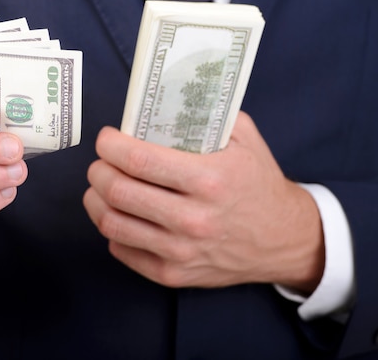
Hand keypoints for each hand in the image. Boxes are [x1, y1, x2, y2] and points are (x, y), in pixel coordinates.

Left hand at [83, 112, 323, 293]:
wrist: (283, 239)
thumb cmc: (258, 183)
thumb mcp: (243, 138)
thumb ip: (204, 116)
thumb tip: (157, 104)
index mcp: (210, 179)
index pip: (139, 159)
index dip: (110, 146)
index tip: (106, 139)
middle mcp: (193, 218)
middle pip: (118, 191)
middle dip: (98, 171)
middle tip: (100, 163)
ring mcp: (181, 251)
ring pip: (112, 223)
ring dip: (94, 200)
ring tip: (98, 188)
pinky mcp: (173, 274)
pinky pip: (122, 249)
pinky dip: (112, 229)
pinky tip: (120, 215)